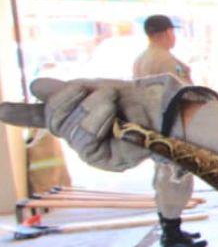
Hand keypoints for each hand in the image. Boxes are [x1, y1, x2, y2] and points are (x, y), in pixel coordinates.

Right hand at [0, 76, 217, 171]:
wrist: (168, 109)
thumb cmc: (138, 99)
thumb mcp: (98, 88)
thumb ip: (67, 91)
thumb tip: (36, 86)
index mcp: (78, 121)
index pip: (45, 116)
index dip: (21, 113)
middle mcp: (82, 139)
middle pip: (54, 115)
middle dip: (77, 94)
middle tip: (105, 93)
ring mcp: (93, 151)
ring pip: (69, 124)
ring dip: (95, 103)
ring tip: (116, 105)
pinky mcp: (105, 160)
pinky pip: (84, 136)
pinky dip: (99, 117)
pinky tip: (113, 117)